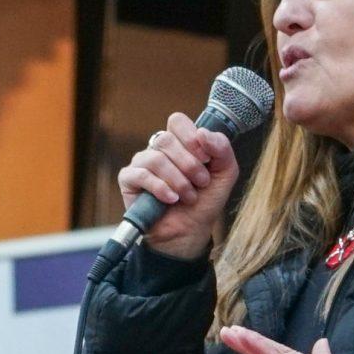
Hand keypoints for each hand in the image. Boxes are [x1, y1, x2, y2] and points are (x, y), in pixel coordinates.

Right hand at [118, 112, 238, 260]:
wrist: (190, 232)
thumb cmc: (204, 202)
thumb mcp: (225, 174)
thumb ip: (222, 149)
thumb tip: (202, 132)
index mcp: (179, 143)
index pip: (177, 121)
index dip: (191, 137)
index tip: (205, 159)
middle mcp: (158, 149)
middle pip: (166, 139)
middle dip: (189, 164)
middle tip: (201, 183)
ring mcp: (142, 163)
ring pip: (155, 158)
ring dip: (178, 180)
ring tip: (188, 196)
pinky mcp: (129, 179)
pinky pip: (141, 174)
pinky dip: (160, 188)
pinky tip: (171, 199)